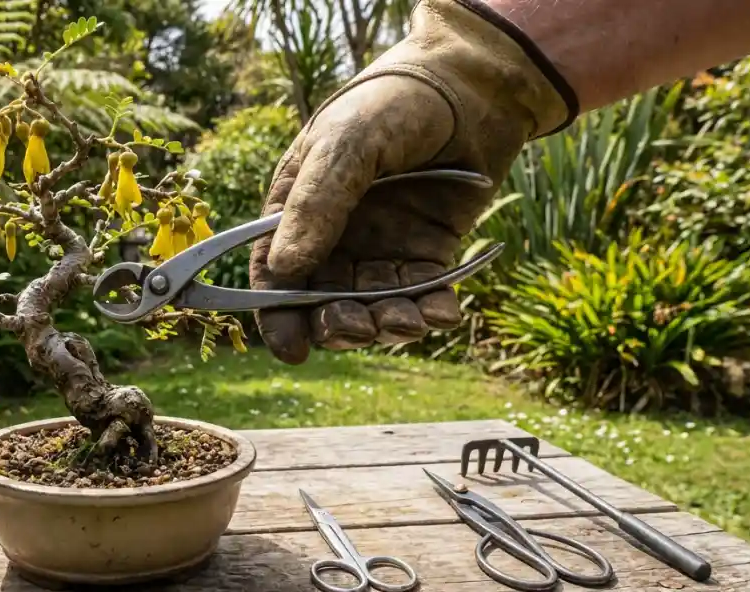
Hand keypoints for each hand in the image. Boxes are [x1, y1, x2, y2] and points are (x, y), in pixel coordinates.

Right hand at [251, 0, 577, 363]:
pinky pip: (422, 293)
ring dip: (386, 323)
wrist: (473, 85)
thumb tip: (285, 269)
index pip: (275, 273)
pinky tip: (442, 314)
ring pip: (372, 305)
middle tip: (359, 327)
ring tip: (406, 322)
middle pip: (323, 301)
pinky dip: (430, 310)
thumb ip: (316, 204)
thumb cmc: (393, 103)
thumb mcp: (344, 144)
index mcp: (296, 208)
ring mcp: (381, 245)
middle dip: (338, 324)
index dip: (278, 316)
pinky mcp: (428, 250)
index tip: (292, 348)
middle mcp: (334, 234)